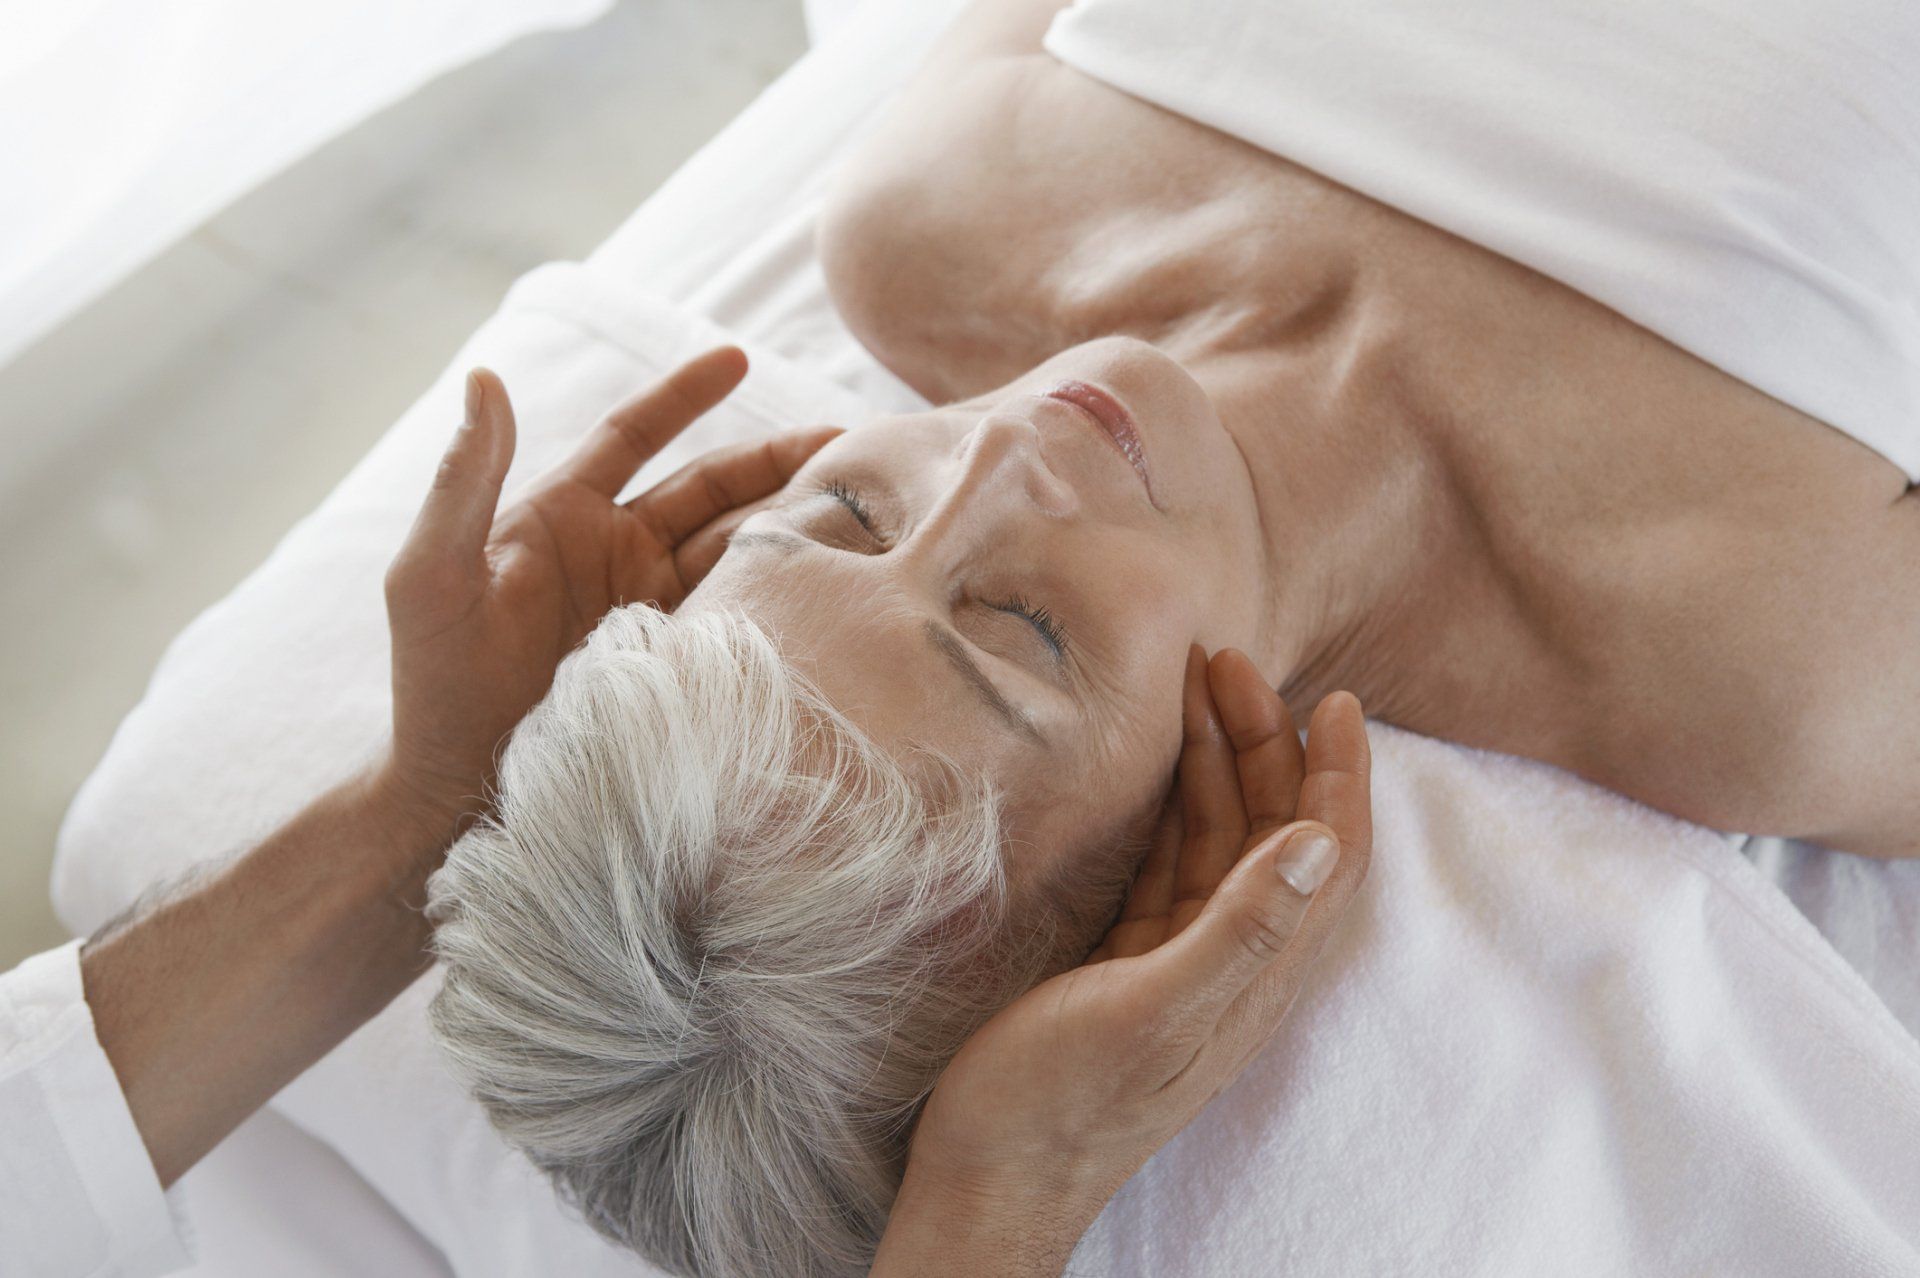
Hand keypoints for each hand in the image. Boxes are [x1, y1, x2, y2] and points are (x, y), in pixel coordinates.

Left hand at [380, 348, 835, 834]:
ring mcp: (653, 610)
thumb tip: (484, 378)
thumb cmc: (434, 685)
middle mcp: (617, 554)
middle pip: (712, 488)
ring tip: (865, 508)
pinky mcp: (681, 663)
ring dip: (795, 524)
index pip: (636, 434)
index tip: (737, 356)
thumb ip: (462, 481)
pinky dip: (788, 593)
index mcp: (563, 516)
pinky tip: (835, 584)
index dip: (685, 393)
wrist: (463, 796)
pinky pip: (743, 615)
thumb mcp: (433, 577)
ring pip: (740, 548)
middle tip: (851, 444)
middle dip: (778, 459)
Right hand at [879, 647, 1370, 1272]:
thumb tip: (1318, 841)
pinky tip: (1148, 767)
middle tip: (1226, 663)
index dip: (1339, 775)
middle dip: (1265, 743)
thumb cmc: (1058, 1108)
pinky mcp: (1131, 964)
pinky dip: (1167, 806)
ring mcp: (1182, 962)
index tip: (1333, 698)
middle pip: (1274, 831)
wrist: (988, 1180)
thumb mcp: (1152, 1015)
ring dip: (1214, 763)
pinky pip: (1168, 864)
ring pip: (1218, 840)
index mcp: (1256, 975)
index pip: (1328, 857)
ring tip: (1188, 687)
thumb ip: (1238, 932)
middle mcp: (1233, 962)